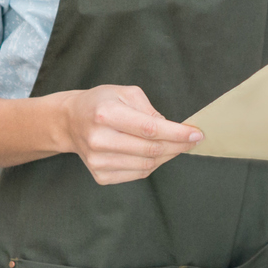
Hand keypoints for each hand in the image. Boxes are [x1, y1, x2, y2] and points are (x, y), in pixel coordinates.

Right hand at [57, 85, 201, 184]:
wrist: (70, 121)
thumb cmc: (101, 103)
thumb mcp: (125, 92)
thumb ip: (149, 109)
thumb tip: (170, 129)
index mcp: (106, 113)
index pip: (149, 129)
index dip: (177, 133)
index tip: (196, 134)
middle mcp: (99, 139)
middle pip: (150, 150)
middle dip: (177, 146)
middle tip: (191, 140)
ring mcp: (98, 161)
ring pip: (146, 166)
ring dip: (166, 156)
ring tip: (173, 145)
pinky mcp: (100, 175)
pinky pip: (136, 175)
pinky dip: (151, 166)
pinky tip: (154, 154)